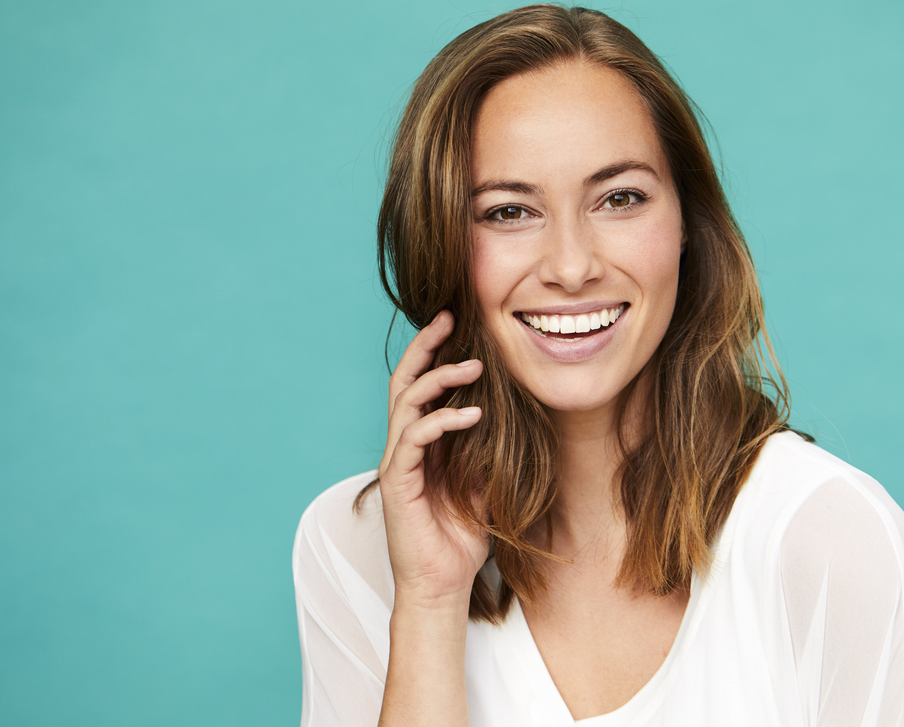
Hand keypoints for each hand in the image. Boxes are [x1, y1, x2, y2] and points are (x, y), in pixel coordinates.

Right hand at [379, 310, 487, 609]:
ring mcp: (398, 463)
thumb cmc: (459, 539)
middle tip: (447, 319)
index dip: (433, 353)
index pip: (420, 387)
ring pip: (405, 403)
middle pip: (404, 382)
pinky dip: (441, 422)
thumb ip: (485, 452)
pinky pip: (414, 440)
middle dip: (424, 348)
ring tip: (472, 367)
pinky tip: (472, 416)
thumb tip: (506, 421)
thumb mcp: (483, 485)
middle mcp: (404, 447)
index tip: (455, 325)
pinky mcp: (397, 483)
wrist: (442, 585)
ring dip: (438, 379)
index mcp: (420, 445)